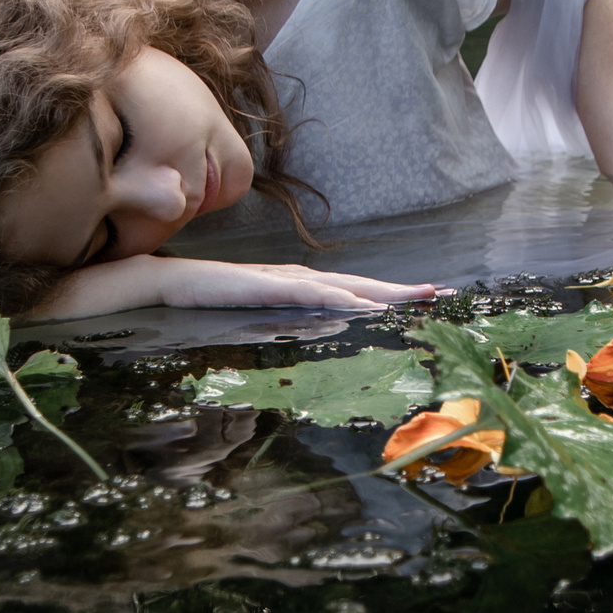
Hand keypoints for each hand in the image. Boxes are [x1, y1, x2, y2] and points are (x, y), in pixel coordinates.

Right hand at [149, 258, 452, 311]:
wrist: (167, 282)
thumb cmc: (210, 297)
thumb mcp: (258, 312)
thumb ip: (285, 317)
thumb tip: (311, 334)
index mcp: (301, 285)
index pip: (355, 290)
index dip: (392, 294)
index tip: (427, 298)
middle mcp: (301, 277)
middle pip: (362, 285)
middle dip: (403, 290)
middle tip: (444, 293)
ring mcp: (285, 280)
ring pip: (346, 287)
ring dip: (385, 293)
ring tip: (419, 297)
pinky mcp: (267, 287)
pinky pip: (311, 294)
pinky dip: (342, 299)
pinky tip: (364, 305)